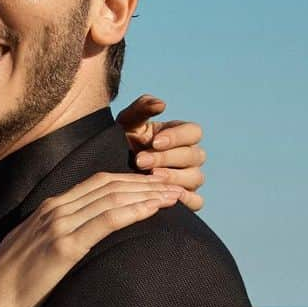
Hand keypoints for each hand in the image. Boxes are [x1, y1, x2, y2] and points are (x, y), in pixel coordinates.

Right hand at [0, 172, 181, 306]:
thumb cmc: (11, 282)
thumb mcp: (32, 247)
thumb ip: (53, 235)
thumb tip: (74, 237)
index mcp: (48, 208)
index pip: (97, 183)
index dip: (129, 179)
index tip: (154, 184)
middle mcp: (55, 210)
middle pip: (110, 185)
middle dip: (145, 183)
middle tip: (174, 185)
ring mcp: (59, 226)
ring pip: (113, 199)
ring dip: (148, 195)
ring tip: (174, 196)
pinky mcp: (65, 247)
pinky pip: (107, 221)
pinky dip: (134, 211)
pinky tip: (154, 210)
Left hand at [116, 94, 205, 211]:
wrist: (112, 167)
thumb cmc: (123, 141)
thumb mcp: (128, 123)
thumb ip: (142, 108)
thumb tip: (161, 104)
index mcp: (181, 135)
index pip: (194, 132)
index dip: (177, 137)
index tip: (155, 141)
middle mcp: (190, 157)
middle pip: (194, 156)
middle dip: (167, 158)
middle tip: (141, 161)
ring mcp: (189, 178)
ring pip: (195, 177)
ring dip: (173, 178)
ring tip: (150, 178)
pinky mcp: (185, 199)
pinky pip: (196, 202)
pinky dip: (186, 200)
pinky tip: (165, 198)